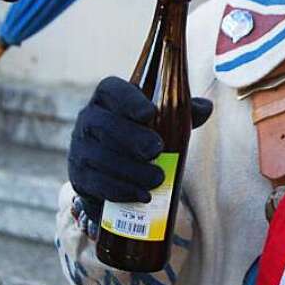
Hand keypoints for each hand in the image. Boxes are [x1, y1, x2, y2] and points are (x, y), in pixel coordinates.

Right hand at [68, 77, 212, 222]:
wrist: (109, 170)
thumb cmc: (139, 135)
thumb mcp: (160, 121)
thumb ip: (181, 112)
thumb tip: (205, 108)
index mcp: (107, 99)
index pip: (111, 90)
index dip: (129, 100)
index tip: (150, 113)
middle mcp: (88, 119)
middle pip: (103, 125)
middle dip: (131, 138)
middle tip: (157, 150)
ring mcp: (79, 149)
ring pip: (99, 157)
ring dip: (130, 170)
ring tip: (157, 178)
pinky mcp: (78, 177)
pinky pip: (96, 183)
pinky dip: (121, 190)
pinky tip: (142, 195)